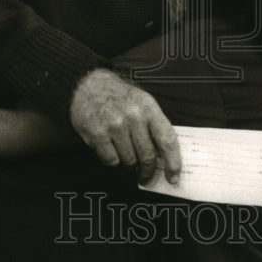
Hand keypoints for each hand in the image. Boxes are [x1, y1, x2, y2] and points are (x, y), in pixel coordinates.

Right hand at [70, 68, 180, 184]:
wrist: (89, 85)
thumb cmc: (118, 96)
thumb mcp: (142, 102)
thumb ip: (154, 125)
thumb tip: (164, 157)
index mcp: (149, 108)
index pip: (167, 140)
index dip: (173, 162)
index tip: (173, 177)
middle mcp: (133, 116)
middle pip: (147, 156)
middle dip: (147, 171)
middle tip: (145, 176)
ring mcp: (115, 125)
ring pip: (129, 161)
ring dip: (129, 166)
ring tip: (126, 160)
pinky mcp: (98, 134)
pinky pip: (111, 160)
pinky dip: (113, 162)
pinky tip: (112, 153)